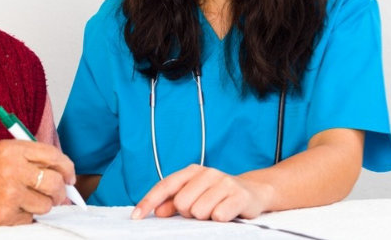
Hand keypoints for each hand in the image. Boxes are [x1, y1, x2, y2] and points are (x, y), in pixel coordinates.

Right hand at [0, 140, 76, 224]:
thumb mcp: (2, 152)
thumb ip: (30, 158)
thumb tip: (61, 173)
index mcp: (13, 150)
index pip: (53, 156)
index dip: (67, 168)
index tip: (69, 176)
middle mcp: (13, 170)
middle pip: (54, 183)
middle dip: (60, 191)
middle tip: (57, 194)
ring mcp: (10, 194)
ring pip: (46, 204)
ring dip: (41, 205)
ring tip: (27, 200)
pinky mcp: (5, 214)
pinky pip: (30, 218)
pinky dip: (26, 215)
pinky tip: (13, 208)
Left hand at [131, 164, 273, 221]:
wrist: (254, 192)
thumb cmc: (218, 195)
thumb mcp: (195, 195)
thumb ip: (174, 203)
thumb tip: (158, 211)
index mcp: (192, 172)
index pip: (165, 186)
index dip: (148, 202)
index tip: (136, 217)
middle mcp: (207, 173)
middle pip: (181, 203)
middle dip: (189, 213)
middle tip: (202, 210)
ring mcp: (224, 182)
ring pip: (199, 211)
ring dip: (206, 217)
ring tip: (216, 210)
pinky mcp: (239, 195)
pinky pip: (218, 215)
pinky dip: (220, 219)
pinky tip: (226, 213)